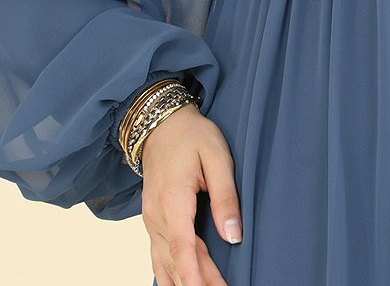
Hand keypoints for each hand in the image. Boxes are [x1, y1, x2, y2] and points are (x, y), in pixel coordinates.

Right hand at [140, 103, 241, 285]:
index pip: (182, 247)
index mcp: (173, 199)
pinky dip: (169, 275)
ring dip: (184, 282)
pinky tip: (181, 284)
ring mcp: (150, 220)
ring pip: (165, 263)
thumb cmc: (192, 136)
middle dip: (198, 283)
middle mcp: (156, 215)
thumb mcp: (217, 156)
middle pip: (176, 261)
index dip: (194, 275)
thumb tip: (233, 235)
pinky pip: (157, 256)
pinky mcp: (152, 221)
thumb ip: (225, 196)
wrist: (161, 124)